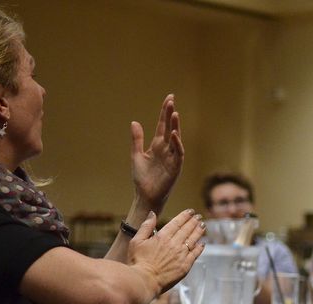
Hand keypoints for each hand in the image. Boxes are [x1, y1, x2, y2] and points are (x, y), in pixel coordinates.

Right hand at [128, 209, 204, 292]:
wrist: (144, 281)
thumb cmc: (137, 262)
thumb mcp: (136, 241)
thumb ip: (146, 226)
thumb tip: (152, 213)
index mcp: (162, 236)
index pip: (177, 223)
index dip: (185, 216)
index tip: (190, 211)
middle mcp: (174, 244)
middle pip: (187, 229)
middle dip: (194, 221)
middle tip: (198, 217)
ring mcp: (181, 255)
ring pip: (193, 239)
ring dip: (199, 231)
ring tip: (203, 225)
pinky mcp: (185, 266)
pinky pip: (195, 254)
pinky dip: (200, 247)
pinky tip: (202, 243)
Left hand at [130, 94, 184, 211]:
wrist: (145, 195)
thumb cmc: (142, 178)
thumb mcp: (136, 155)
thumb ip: (137, 139)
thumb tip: (134, 122)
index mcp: (157, 146)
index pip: (162, 125)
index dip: (164, 112)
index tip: (169, 98)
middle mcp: (166, 150)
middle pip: (170, 128)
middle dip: (170, 114)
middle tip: (171, 100)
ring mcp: (172, 158)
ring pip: (176, 139)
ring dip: (175, 126)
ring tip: (174, 113)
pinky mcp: (175, 167)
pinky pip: (178, 153)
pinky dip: (177, 143)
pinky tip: (173, 134)